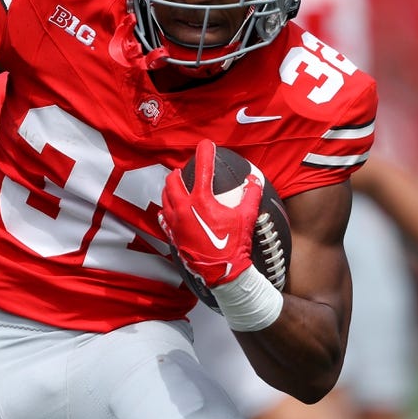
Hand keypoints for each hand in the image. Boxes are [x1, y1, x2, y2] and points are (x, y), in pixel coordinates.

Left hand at [158, 140, 261, 287]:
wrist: (222, 273)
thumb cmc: (234, 245)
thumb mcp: (247, 217)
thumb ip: (251, 195)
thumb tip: (254, 179)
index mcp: (201, 201)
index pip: (203, 168)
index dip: (205, 153)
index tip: (207, 144)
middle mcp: (183, 209)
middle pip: (173, 181)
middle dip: (178, 173)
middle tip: (185, 171)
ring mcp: (175, 223)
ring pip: (165, 198)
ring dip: (170, 189)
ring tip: (176, 186)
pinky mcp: (172, 235)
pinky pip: (163, 218)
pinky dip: (166, 210)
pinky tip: (169, 210)